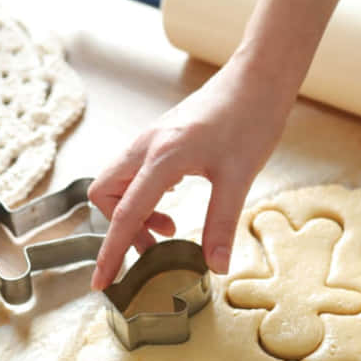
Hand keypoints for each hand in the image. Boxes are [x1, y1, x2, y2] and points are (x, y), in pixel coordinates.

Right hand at [88, 56, 293, 289]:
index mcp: (161, 157)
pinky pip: (135, 171)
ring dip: (134, 211)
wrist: (258, 77)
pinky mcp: (161, 137)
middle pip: (105, 194)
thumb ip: (221, 224)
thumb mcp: (239, 177)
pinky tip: (175, 199)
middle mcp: (146, 146)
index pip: (125, 214)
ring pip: (118, 182)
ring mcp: (151, 139)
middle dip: (120, 227)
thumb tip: (215, 266)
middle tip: (156, 248)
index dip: (112, 253)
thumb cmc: (250, 119)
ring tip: (169, 227)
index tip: (102, 283)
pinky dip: (145, 194)